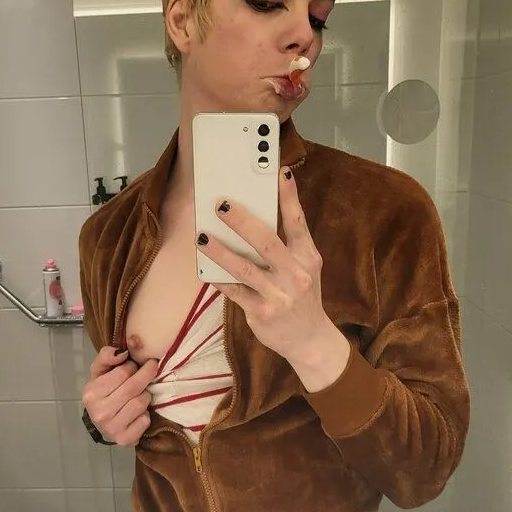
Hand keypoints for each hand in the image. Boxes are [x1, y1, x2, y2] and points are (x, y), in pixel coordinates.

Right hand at [82, 346, 158, 446]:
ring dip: (145, 396)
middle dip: (145, 377)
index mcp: (91, 392)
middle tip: (149, 371)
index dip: (133, 366)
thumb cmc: (104, 392)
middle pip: (134, 387)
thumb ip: (108, 355)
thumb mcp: (100, 371)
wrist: (102, 423)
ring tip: (139, 396)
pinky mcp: (124, 439)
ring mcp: (111, 428)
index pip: (123, 372)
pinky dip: (145, 415)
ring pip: (141, 402)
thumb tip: (123, 352)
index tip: (134, 366)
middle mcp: (99, 412)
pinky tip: (137, 414)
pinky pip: (145, 420)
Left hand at [196, 166, 350, 391]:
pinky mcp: (261, 312)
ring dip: (220, 250)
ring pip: (244, 268)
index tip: (279, 171)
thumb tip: (256, 218)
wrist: (310, 340)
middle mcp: (295, 274)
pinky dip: (218, 279)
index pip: (298, 222)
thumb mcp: (305, 269)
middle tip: (221, 204)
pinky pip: (234, 291)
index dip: (289, 196)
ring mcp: (278, 295)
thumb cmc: (303, 297)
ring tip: (201, 236)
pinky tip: (204, 268)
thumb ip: (288, 246)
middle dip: (242, 221)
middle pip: (266, 241)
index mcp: (307, 257)